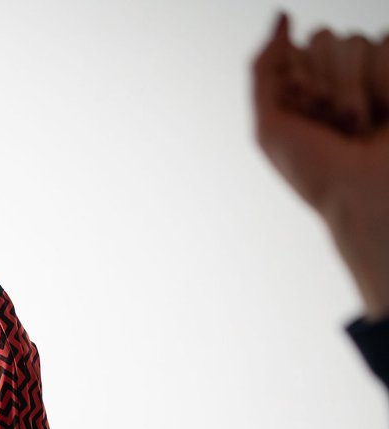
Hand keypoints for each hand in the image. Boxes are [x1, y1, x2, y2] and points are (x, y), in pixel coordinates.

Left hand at [253, 16, 388, 317]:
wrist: (365, 197)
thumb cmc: (316, 174)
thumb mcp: (270, 127)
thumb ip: (264, 68)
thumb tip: (282, 18)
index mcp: (305, 88)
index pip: (298, 47)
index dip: (299, 80)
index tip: (304, 116)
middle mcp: (338, 79)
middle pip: (327, 36)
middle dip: (325, 84)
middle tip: (332, 126)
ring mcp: (372, 77)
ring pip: (357, 41)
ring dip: (352, 91)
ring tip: (358, 128)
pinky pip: (387, 45)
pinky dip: (383, 84)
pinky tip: (385, 114)